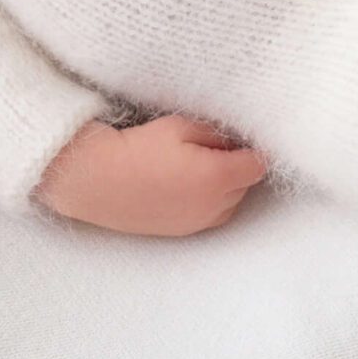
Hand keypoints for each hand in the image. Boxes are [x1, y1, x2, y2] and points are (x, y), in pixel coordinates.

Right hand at [37, 117, 268, 237]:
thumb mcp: (180, 127)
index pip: (258, 165)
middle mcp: (214, 206)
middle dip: (237, 166)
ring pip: (231, 203)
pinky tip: (187, 186)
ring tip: (198, 168)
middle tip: (213, 148)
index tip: (238, 139)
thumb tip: (236, 142)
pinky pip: (211, 216)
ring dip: (225, 187)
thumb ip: (216, 134)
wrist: (99, 181)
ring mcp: (199, 222)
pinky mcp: (183, 231)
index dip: (251, 149)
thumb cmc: (138, 149)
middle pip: (246, 185)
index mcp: (218, 177)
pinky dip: (209, 202)